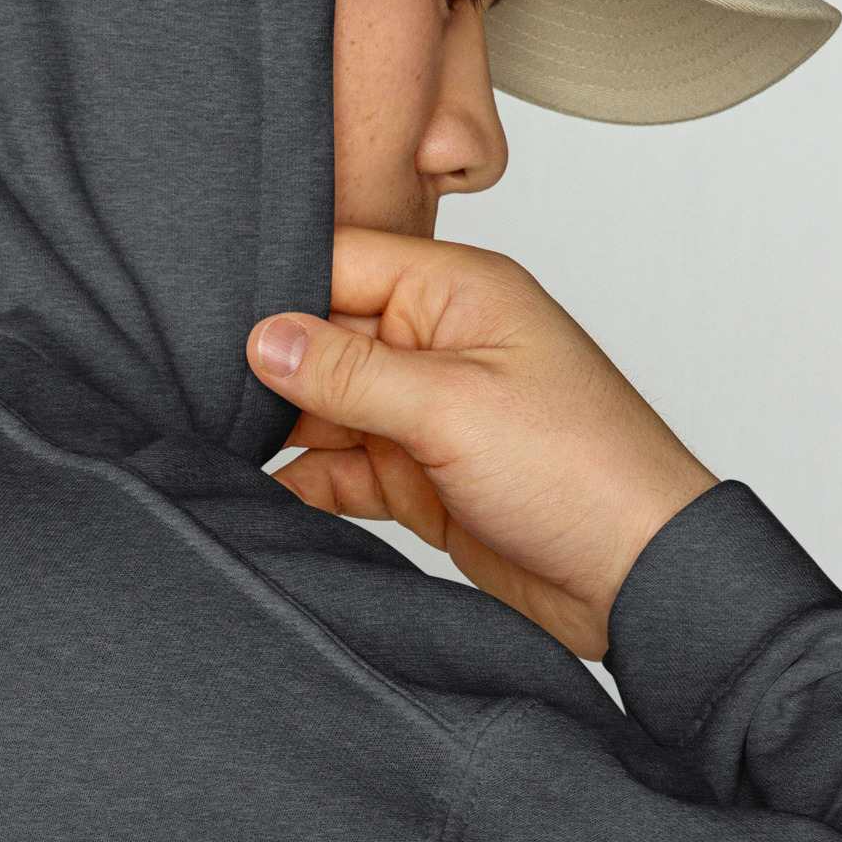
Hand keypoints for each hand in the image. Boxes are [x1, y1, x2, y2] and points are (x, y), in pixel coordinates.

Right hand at [246, 228, 718, 660]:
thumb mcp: (451, 407)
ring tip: (225, 447)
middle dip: (270, 369)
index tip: (211, 326)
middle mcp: (437, 343)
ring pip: (322, 407)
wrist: (634, 580)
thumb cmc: (584, 472)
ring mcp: (424, 412)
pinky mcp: (416, 475)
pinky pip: (338, 466)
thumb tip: (264, 337)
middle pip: (321, 336)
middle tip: (207, 397)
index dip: (277, 288)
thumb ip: (348, 371)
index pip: (342, 261)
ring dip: (280, 430)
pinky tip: (267, 492)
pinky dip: (304, 480)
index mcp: (458, 294)